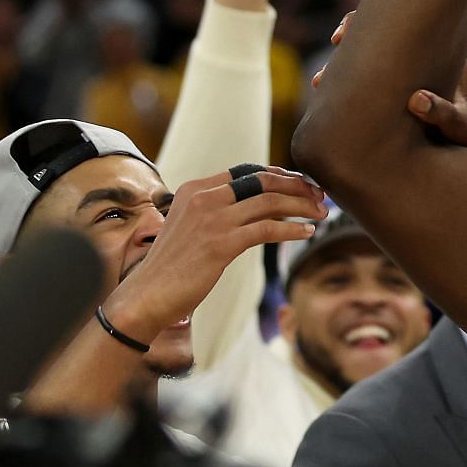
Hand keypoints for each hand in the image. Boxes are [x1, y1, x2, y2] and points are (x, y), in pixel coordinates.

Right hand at [106, 168, 324, 339]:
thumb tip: (251, 208)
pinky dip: (292, 229)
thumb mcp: (188, 227)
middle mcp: (204, 197)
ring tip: (321, 213)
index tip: (300, 183)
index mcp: (195, 189)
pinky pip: (267, 229)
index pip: (246, 171)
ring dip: (302, 206)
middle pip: (263, 180)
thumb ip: (214, 212)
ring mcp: (212, 219)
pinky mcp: (221, 244)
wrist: (146, 295)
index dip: (278, 174)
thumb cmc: (170, 267)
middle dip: (297, 185)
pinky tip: (306, 233)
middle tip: (320, 194)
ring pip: (270, 202)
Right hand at [317, 12, 466, 163]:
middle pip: (376, 37)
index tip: (341, 36)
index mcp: (435, 52)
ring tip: (320, 84)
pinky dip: (349, 85)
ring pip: (368, 59)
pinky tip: (330, 101)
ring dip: (342, 69)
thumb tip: (416, 100)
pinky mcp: (396, 88)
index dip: (366, 23)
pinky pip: (369, 78)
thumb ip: (445, 113)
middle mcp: (417, 56)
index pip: (396, 24)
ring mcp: (405, 70)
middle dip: (348, 45)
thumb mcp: (463, 124)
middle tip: (327, 63)